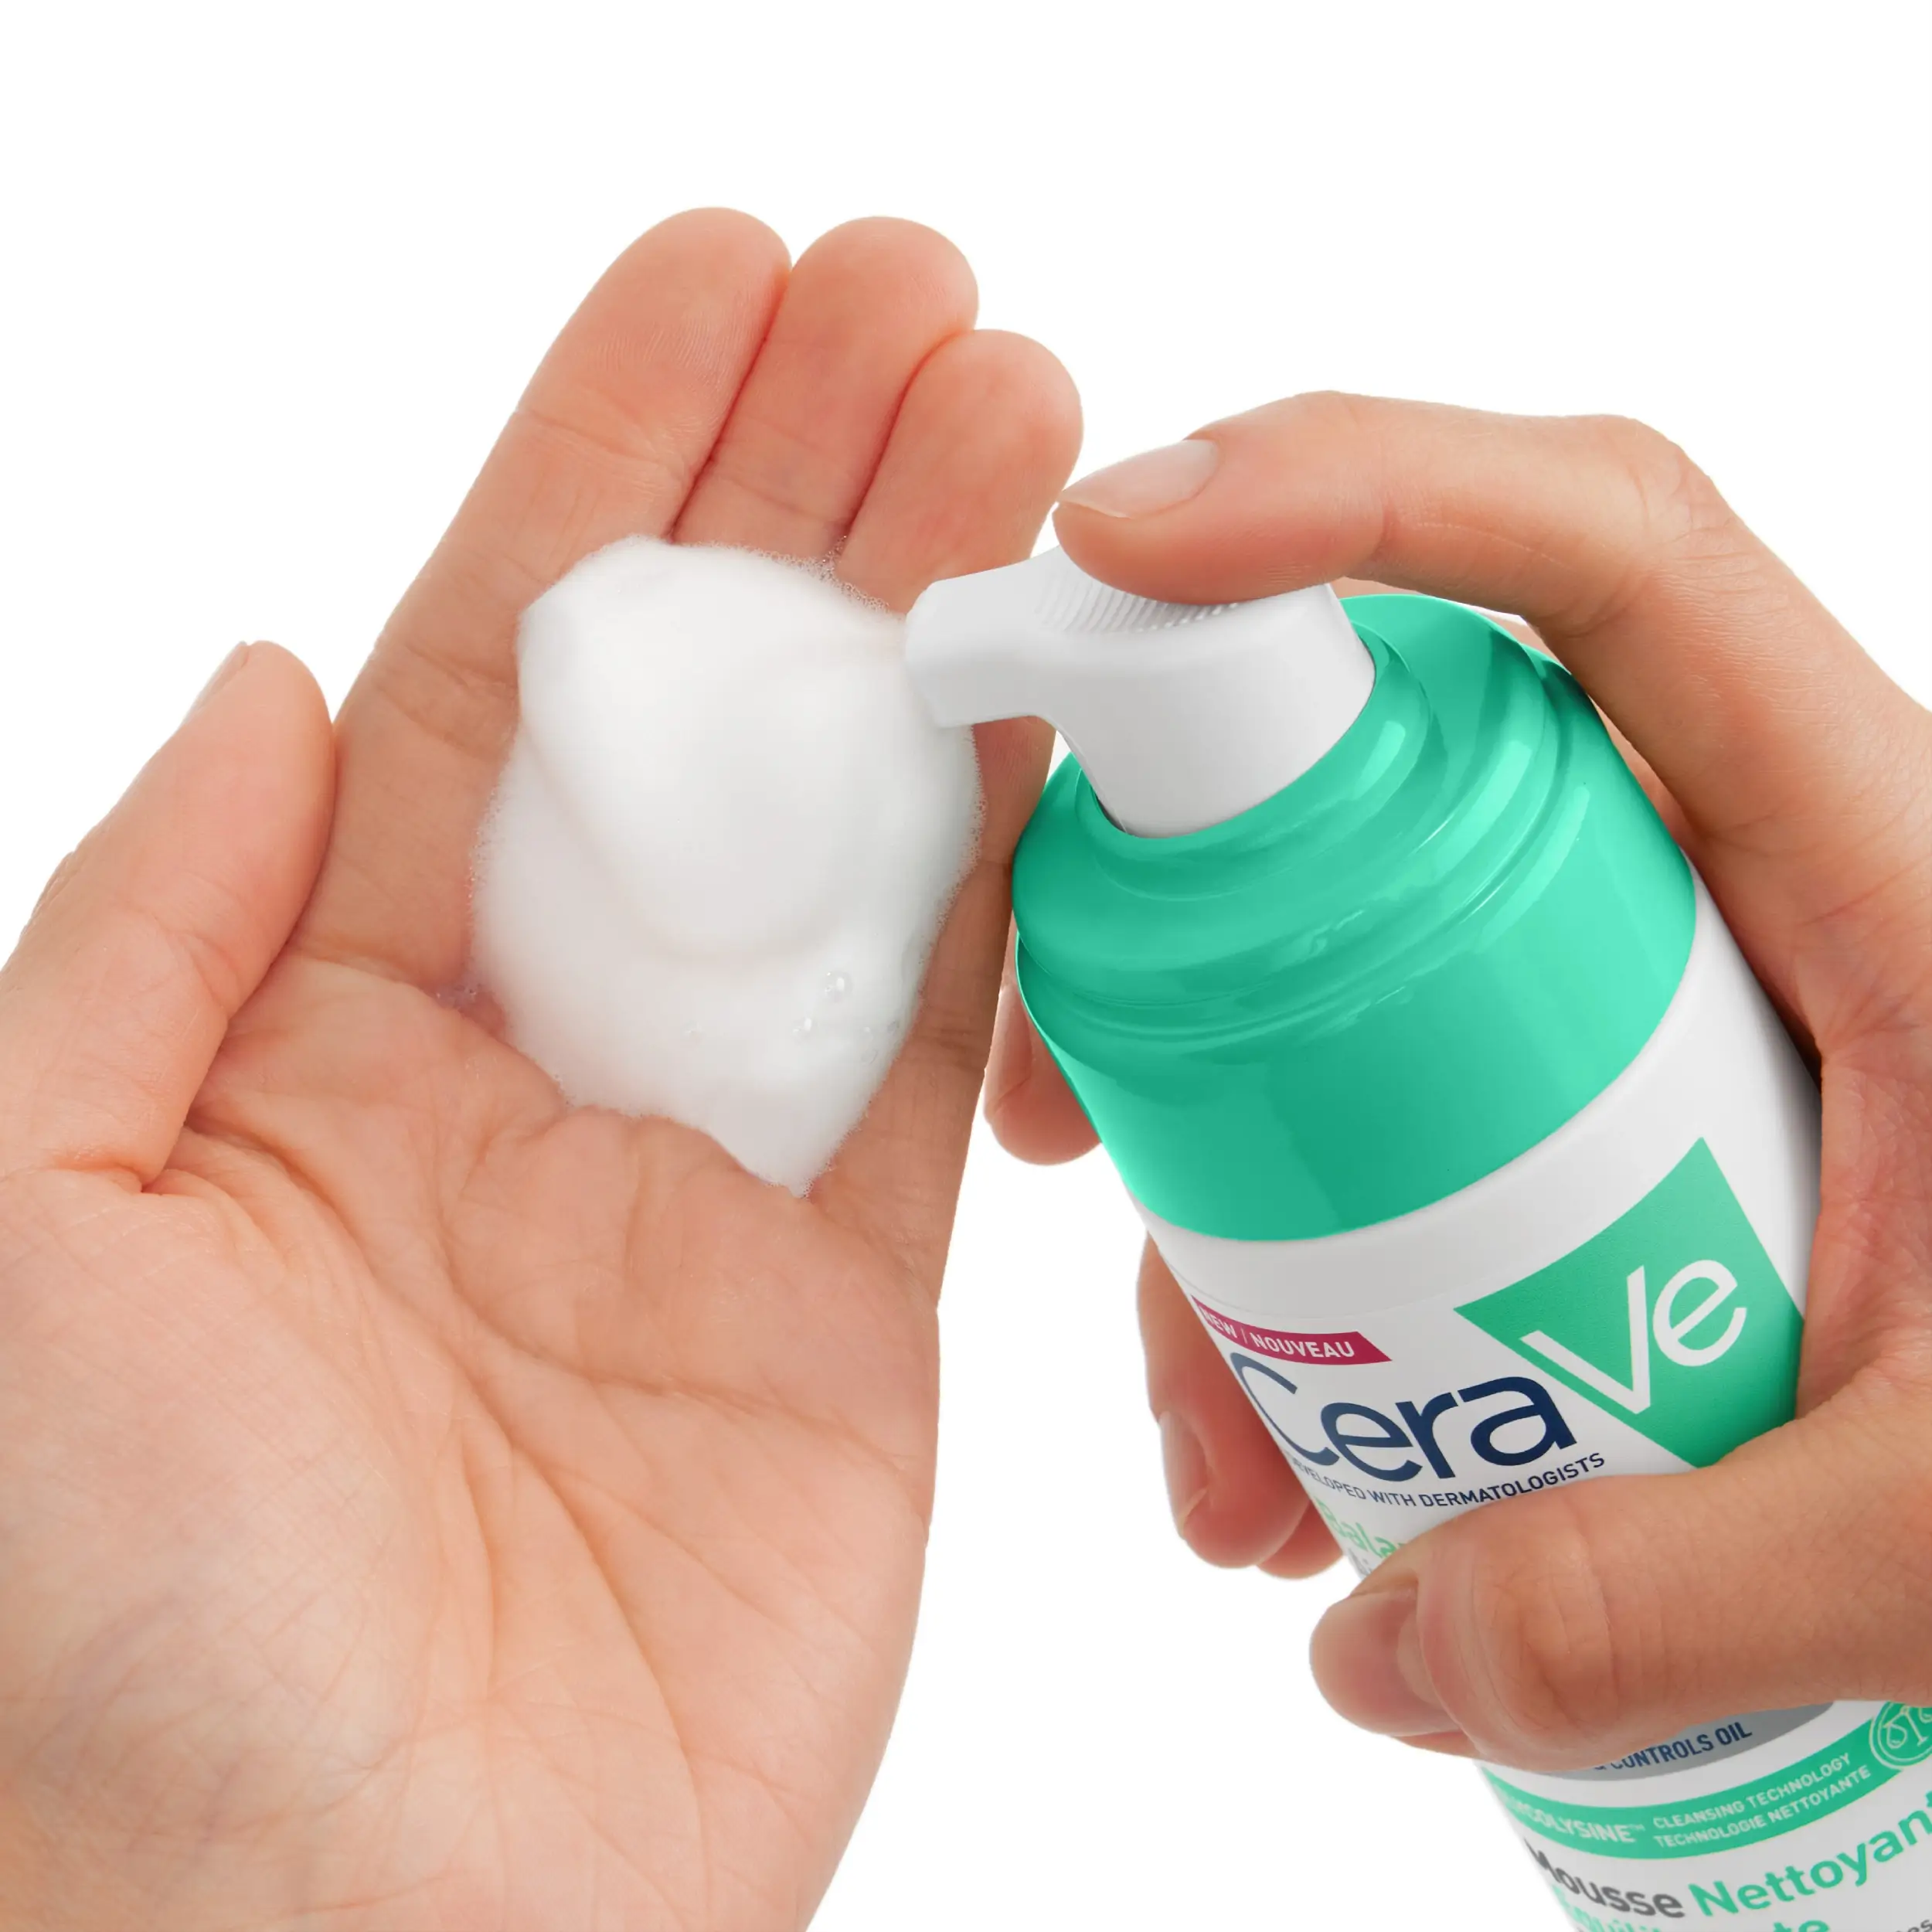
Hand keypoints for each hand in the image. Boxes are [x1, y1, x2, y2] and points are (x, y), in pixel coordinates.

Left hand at [0, 211, 1077, 1927]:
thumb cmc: (107, 1638)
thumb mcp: (27, 1220)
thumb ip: (151, 935)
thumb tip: (278, 686)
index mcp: (312, 1028)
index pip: (488, 669)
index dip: (601, 458)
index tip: (717, 280)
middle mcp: (523, 1074)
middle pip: (701, 723)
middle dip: (811, 495)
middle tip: (932, 306)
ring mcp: (708, 1183)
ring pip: (854, 849)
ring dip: (942, 640)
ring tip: (1034, 434)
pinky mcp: (857, 1309)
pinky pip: (953, 1051)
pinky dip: (1016, 877)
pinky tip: (1067, 708)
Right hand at [989, 394, 1931, 1771]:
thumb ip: (1683, 1605)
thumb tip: (1384, 1654)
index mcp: (1872, 849)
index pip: (1602, 552)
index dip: (1355, 490)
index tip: (1120, 543)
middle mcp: (1727, 870)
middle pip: (1396, 781)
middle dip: (1196, 954)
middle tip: (1076, 1146)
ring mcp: (1647, 978)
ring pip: (1369, 975)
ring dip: (1240, 1182)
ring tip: (1222, 1455)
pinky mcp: (1608, 1093)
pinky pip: (1406, 1107)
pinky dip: (1319, 1260)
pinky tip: (1304, 1452)